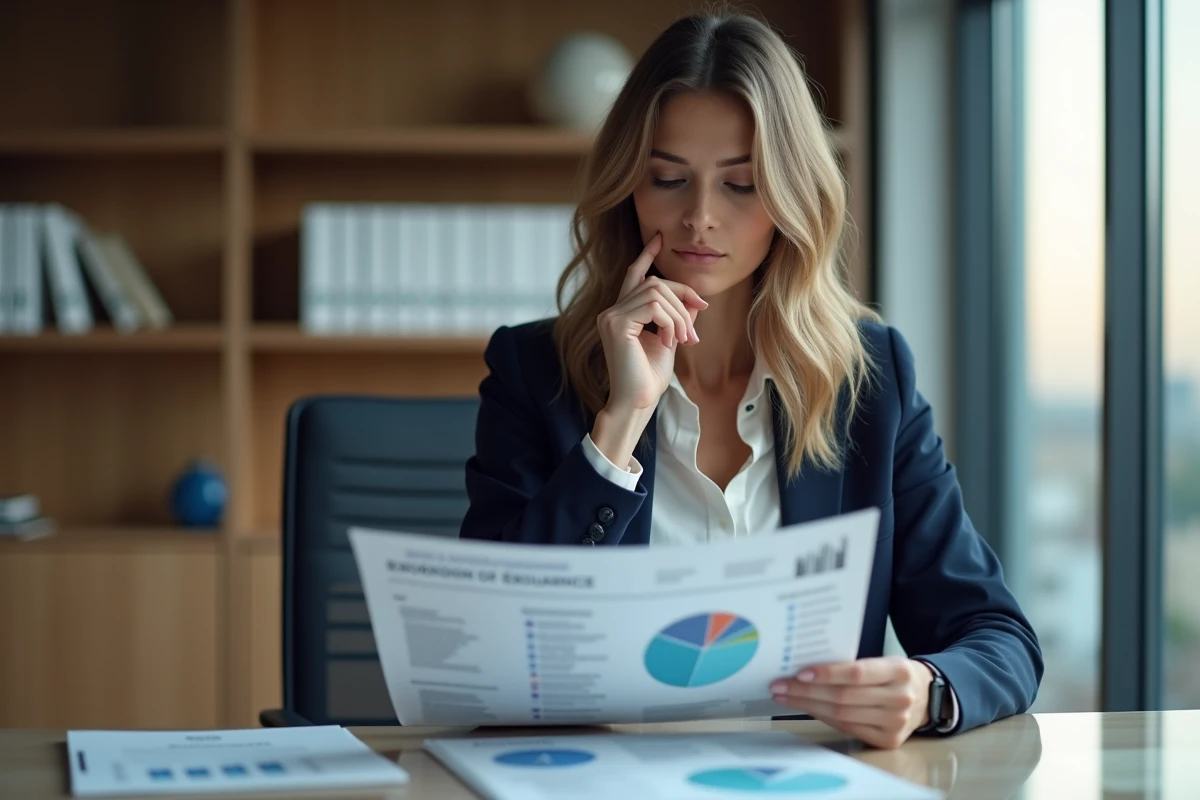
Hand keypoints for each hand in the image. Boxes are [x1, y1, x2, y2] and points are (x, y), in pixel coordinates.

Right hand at [596, 231, 707, 412]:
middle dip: (682, 299)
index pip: (634, 275)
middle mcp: (611, 311)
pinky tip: (671, 342)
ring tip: (684, 341)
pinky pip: (654, 307)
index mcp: (621, 313)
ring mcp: (610, 316)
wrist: (637, 402)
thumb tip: (694, 299)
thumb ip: (677, 317)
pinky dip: (670, 323)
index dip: (646, 255)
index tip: (658, 238)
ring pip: (657, 292)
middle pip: (655, 282)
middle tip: (694, 333)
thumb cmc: (650, 377)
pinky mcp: (616, 324)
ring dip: (679, 316)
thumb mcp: (670, 340)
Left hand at [769, 657, 934, 749]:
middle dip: (806, 691)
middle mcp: (899, 698)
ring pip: (842, 715)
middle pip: (844, 697)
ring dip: (808, 706)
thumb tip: (809, 668)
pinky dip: (824, 718)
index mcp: (899, 671)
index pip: (856, 673)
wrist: (927, 697)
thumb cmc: (896, 675)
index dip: (827, 673)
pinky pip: (848, 728)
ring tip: (785, 697)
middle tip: (780, 685)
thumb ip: (855, 665)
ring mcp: (895, 723)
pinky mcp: (888, 740)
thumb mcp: (884, 661)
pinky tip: (807, 709)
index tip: (800, 672)